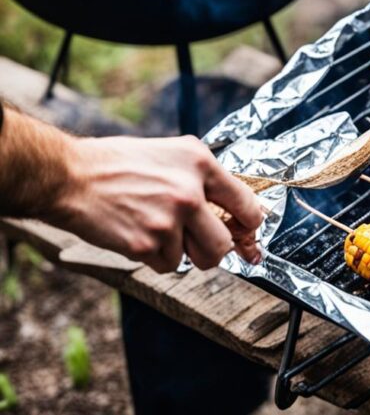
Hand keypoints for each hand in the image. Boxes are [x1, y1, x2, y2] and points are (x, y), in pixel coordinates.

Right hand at [53, 135, 263, 272]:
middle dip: (214, 250)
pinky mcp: (145, 244)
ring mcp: (168, 220)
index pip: (247, 204)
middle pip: (225, 243)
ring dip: (181, 253)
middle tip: (199, 244)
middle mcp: (189, 191)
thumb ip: (204, 178)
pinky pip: (167, 265)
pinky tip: (138, 235)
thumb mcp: (171, 154)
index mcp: (200, 163)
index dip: (248, 225)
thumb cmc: (119, 164)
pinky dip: (155, 258)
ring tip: (158, 230)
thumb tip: (237, 210)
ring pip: (197, 259)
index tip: (245, 233)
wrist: (69, 177)